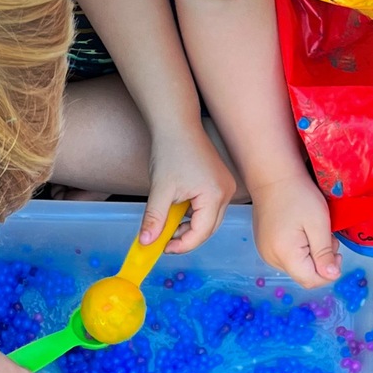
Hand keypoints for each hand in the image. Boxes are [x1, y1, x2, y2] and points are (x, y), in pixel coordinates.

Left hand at [141, 125, 236, 252]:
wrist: (177, 124)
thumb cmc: (170, 151)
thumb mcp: (160, 189)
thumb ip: (154, 219)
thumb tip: (146, 243)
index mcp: (215, 195)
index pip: (201, 233)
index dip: (182, 245)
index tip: (163, 248)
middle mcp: (225, 193)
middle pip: (208, 229)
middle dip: (186, 238)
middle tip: (164, 241)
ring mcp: (225, 187)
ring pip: (209, 220)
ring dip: (190, 227)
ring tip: (168, 223)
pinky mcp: (220, 183)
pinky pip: (209, 208)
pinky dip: (194, 215)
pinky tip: (177, 211)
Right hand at [250, 171, 340, 288]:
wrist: (274, 177)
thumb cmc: (299, 195)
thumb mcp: (319, 224)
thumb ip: (324, 253)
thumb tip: (332, 276)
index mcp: (285, 254)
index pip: (310, 281)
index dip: (328, 274)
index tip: (338, 254)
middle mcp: (271, 258)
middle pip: (303, 275)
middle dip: (321, 263)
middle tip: (329, 239)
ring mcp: (266, 253)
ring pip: (296, 267)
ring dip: (312, 257)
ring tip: (318, 234)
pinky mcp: (265, 246)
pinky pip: (288, 258)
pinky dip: (301, 251)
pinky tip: (304, 233)